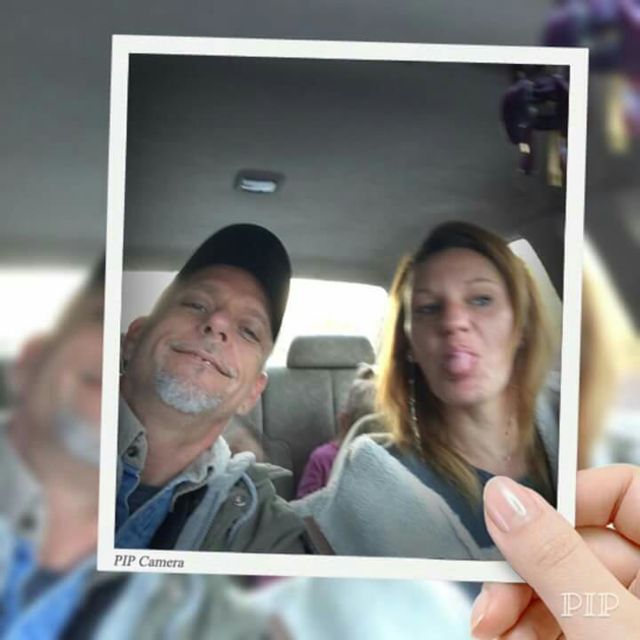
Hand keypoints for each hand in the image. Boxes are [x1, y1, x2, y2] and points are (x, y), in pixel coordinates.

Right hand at [470, 465, 639, 638]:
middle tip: (492, 603)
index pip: (622, 490)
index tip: (514, 518)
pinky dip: (526, 628)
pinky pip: (558, 617)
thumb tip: (502, 495)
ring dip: (515, 607)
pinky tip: (507, 638)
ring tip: (493, 632)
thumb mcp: (608, 627)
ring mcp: (627, 614)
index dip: (568, 497)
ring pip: (557, 583)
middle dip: (521, 573)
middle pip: (573, 544)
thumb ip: (557, 560)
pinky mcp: (601, 636)